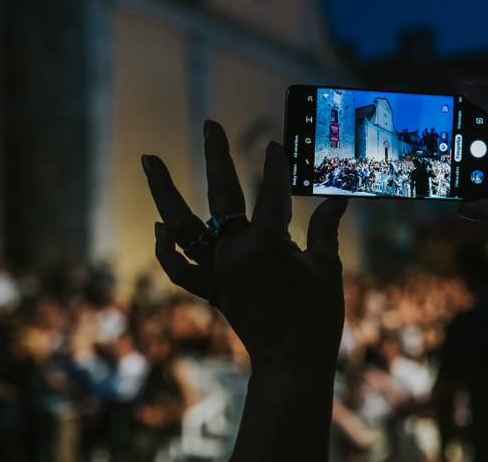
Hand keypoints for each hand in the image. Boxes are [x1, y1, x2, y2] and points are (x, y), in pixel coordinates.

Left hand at [141, 120, 347, 372]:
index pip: (273, 194)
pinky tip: (162, 227)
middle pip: (222, 196)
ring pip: (182, 227)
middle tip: (210, 125)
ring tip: (149, 160)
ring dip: (164, 193)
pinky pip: (180, 269)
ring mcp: (217, 271)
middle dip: (217, 157)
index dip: (277, 167)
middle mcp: (234, 253)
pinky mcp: (211, 290)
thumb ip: (326, 229)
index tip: (276, 145)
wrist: (293, 361)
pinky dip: (167, 249)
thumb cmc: (317, 316)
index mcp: (267, 245)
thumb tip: (338, 199)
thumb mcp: (327, 267)